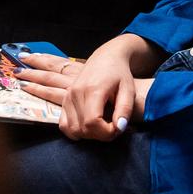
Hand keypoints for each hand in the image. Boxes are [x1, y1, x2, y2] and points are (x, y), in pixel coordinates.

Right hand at [26, 45, 141, 140]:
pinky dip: (75, 131)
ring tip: (103, 127)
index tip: (117, 129)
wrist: (106, 58)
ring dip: (89, 135)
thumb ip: (125, 109)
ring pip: (72, 129)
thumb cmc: (120, 74)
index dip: (106, 132)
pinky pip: (63, 125)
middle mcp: (76, 93)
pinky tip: (89, 128)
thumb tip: (119, 128)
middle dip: (100, 135)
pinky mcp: (64, 100)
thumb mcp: (129, 89)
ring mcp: (68, 96)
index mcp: (93, 89)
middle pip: (83, 128)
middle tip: (113, 128)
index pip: (93, 122)